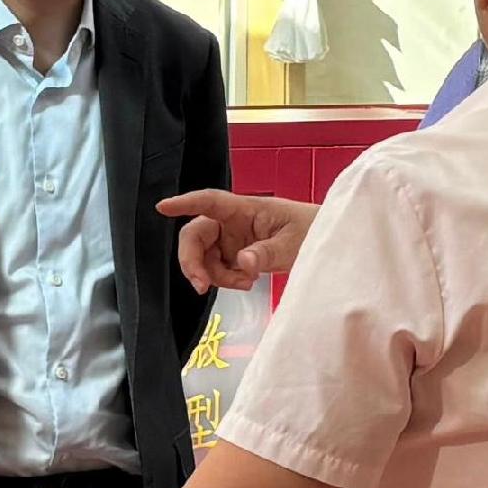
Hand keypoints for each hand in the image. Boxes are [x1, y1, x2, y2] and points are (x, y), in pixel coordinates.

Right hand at [161, 188, 315, 292]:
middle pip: (196, 236)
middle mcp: (232, 222)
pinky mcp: (235, 254)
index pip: (210, 201)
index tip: (162, 207)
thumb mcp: (293, 244)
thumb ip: (266, 253)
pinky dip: (227, 280)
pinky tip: (248, 281)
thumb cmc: (312, 230)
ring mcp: (232, 239)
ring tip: (245, 283)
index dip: (185, 203)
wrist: (324, 243)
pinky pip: (217, 268)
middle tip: (202, 286)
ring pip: (204, 257)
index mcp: (245, 209)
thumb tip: (241, 263)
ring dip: (216, 276)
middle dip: (193, 261)